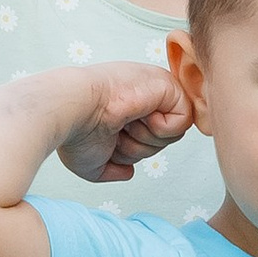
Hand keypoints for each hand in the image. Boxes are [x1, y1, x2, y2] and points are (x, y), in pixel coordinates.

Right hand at [56, 63, 193, 185]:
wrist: (73, 111)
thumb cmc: (77, 133)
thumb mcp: (93, 163)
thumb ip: (112, 169)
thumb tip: (128, 171)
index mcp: (128, 108)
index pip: (149, 141)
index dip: (133, 150)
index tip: (112, 139)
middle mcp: (143, 97)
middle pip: (163, 141)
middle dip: (140, 148)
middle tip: (118, 133)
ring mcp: (156, 89)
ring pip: (173, 134)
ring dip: (147, 139)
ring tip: (125, 124)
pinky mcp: (168, 86)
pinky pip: (184, 120)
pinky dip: (162, 129)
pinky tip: (141, 117)